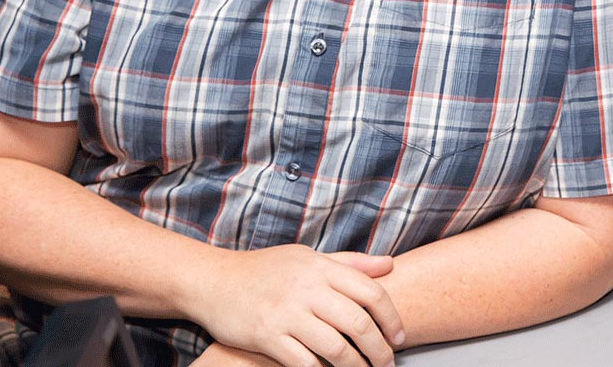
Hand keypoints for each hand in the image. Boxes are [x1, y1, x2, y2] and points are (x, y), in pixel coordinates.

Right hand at [183, 245, 404, 366]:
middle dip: (379, 349)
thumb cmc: (266, 269)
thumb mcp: (308, 257)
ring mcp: (286, 313)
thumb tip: (389, 265)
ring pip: (335, 348)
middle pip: (358, 323)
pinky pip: (304, 362)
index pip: (371, 292)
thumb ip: (349, 263)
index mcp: (321, 267)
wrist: (213, 281)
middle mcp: (307, 288)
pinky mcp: (266, 336)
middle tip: (387, 363)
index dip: (391, 318)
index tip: (399, 337)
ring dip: (356, 366)